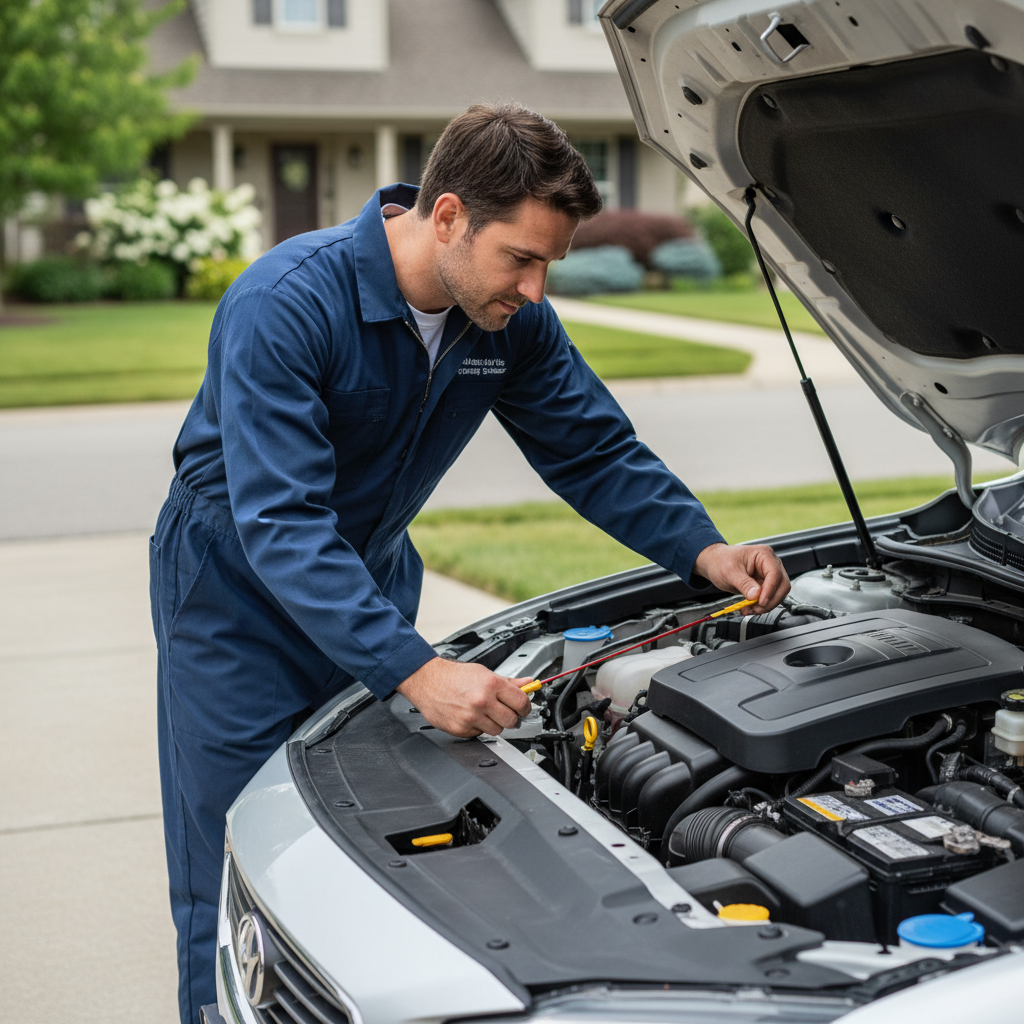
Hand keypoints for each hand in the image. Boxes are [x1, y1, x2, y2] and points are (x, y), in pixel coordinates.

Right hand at [396, 657, 532, 736]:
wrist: (427, 681)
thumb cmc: (453, 676)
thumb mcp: (483, 673)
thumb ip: (508, 682)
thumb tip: (528, 683)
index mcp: (491, 684)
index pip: (521, 702)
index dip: (525, 707)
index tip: (523, 708)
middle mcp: (482, 701)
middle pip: (511, 720)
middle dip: (510, 717)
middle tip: (504, 711)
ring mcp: (471, 717)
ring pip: (497, 730)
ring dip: (494, 724)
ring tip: (485, 713)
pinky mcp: (461, 729)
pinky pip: (479, 734)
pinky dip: (478, 727)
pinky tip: (471, 716)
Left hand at [693, 542, 789, 614]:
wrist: (714, 563)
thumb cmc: (721, 561)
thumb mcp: (729, 572)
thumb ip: (744, 584)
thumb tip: (756, 595)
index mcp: (764, 555)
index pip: (775, 574)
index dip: (770, 590)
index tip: (761, 602)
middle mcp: (770, 564)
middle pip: (782, 585)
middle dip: (770, 600)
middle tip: (756, 608)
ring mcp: (769, 574)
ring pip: (778, 593)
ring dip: (766, 605)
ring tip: (750, 609)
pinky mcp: (765, 584)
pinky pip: (769, 597)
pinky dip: (761, 605)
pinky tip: (750, 608)